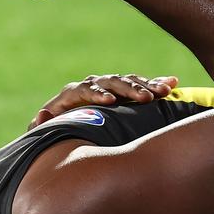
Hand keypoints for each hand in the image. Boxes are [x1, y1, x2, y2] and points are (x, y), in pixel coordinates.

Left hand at [28, 74, 178, 129]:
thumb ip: (41, 125)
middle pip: (111, 82)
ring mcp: (110, 87)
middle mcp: (93, 86)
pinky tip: (173, 82)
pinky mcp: (124, 92)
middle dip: (128, 89)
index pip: (85, 89)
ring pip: (129, 81)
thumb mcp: (46, 131)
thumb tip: (43, 113)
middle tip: (145, 98)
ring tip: (163, 92)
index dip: (97, 94)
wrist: (68, 128)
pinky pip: (141, 85)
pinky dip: (155, 83)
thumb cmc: (56, 132)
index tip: (110, 101)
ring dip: (146, 86)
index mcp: (73, 94)